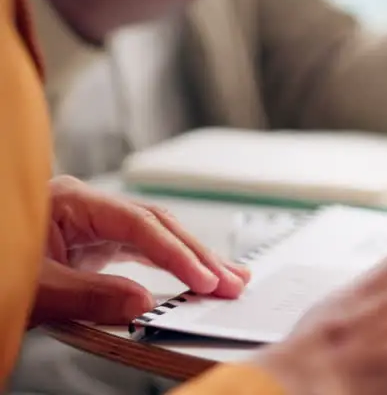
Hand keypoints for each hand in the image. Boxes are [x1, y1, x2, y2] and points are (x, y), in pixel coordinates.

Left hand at [30, 176, 248, 325]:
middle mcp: (85, 207)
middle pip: (155, 224)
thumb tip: (143, 302)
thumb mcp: (36, 290)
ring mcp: (89, 224)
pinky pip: (140, 250)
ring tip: (227, 279)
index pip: (138, 225)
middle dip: (197, 254)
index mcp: (69, 201)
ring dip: (190, 259)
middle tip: (232, 280)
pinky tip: (193, 275)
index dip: (176, 254)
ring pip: (153, 236)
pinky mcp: (91, 243)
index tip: (203, 279)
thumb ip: (90, 295)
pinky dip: (169, 264)